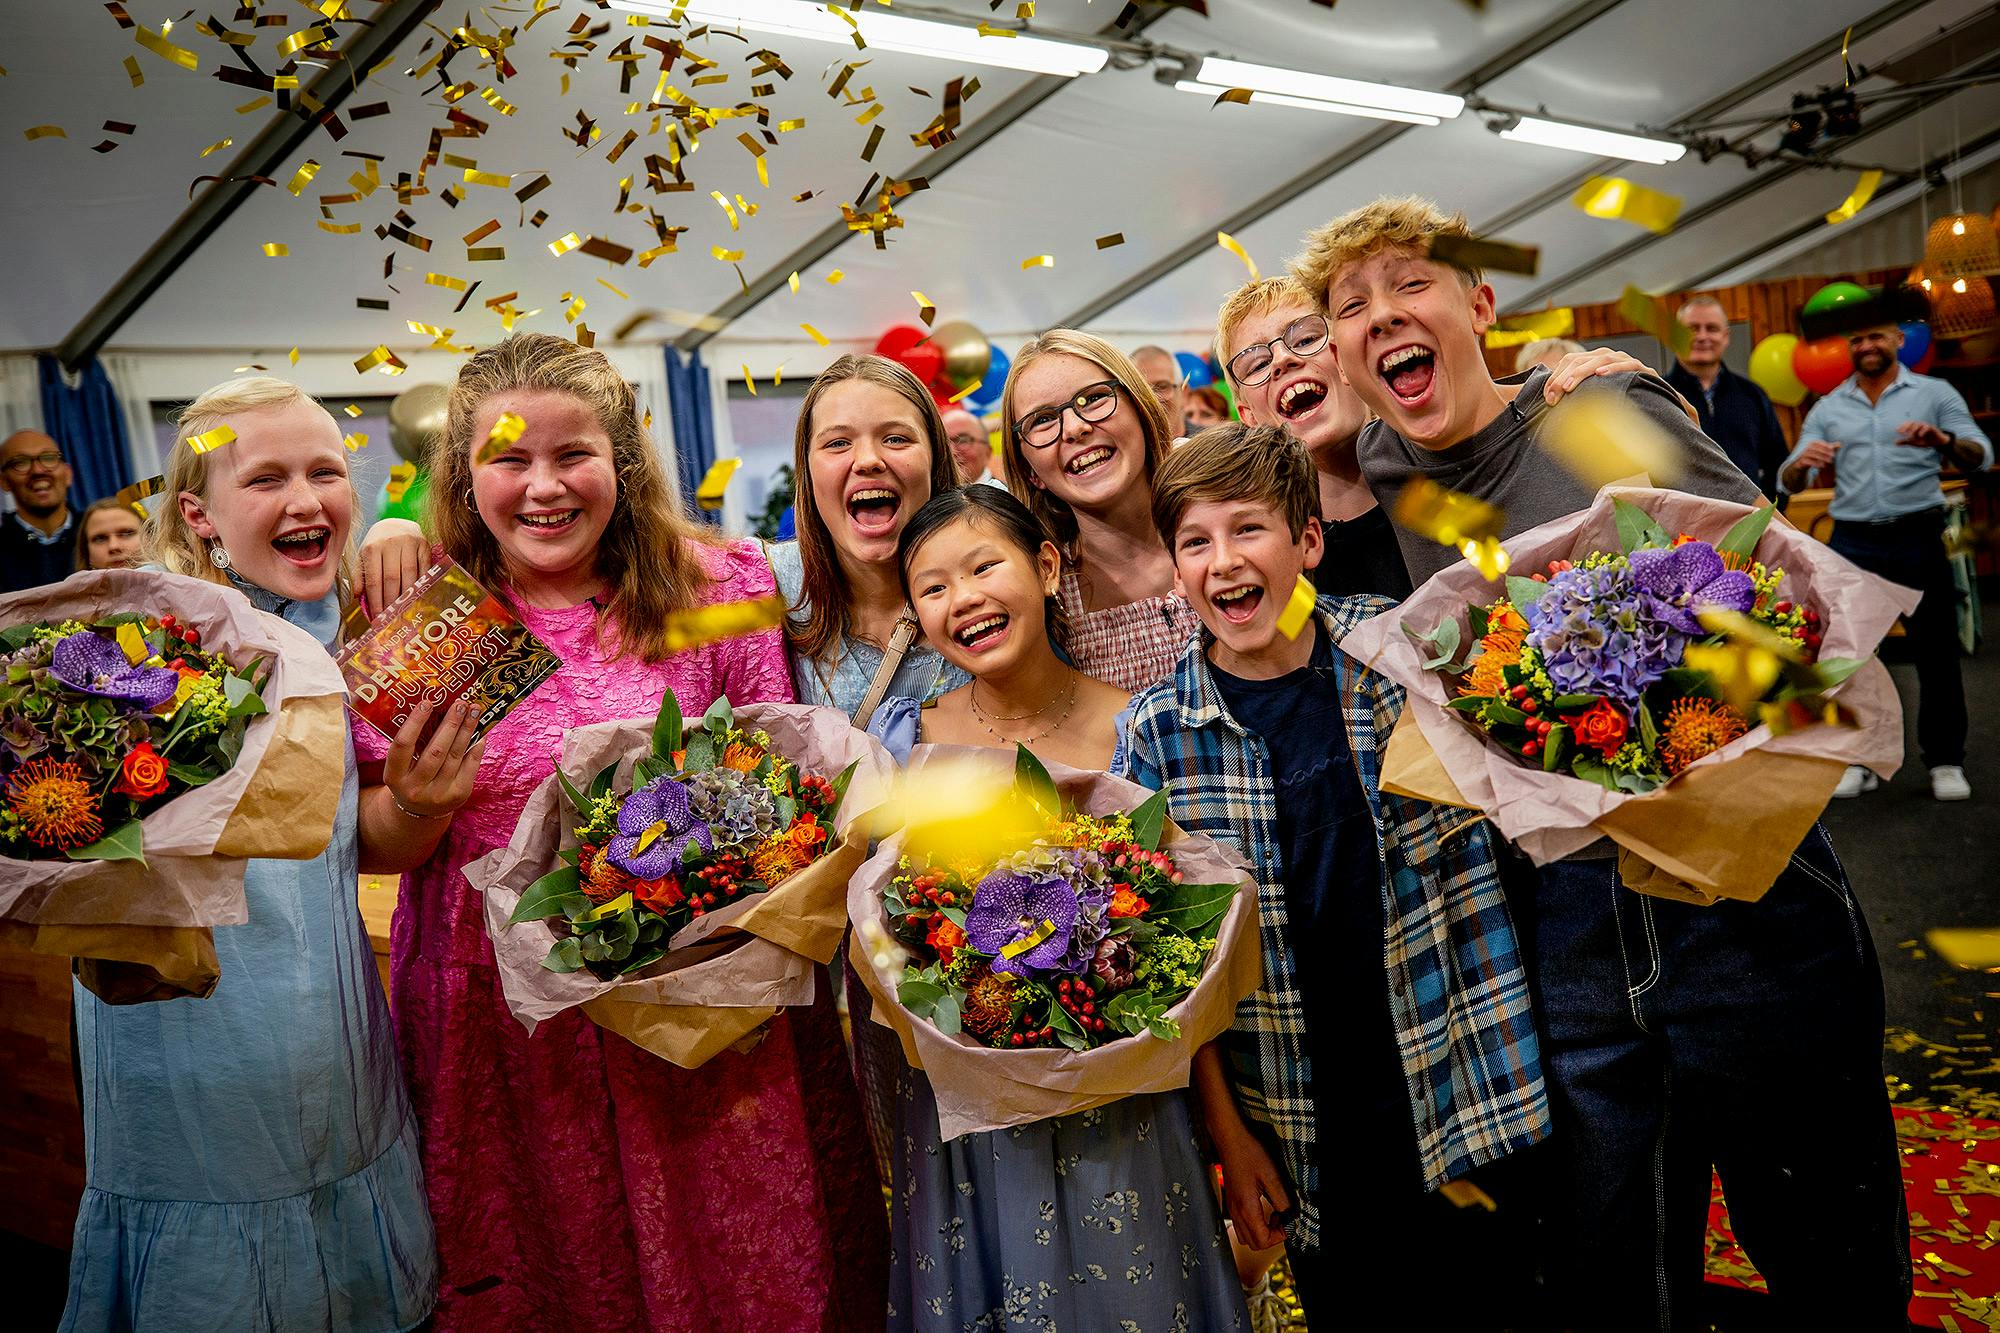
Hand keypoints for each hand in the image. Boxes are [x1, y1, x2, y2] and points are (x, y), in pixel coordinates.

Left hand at [358, 519, 428, 617]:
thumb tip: (358, 596)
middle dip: (392, 601)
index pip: (374, 580)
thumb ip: (360, 575)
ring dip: (408, 595)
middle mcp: (390, 543)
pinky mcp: (424, 544)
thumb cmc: (377, 544)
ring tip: (405, 609)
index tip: (378, 617)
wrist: (395, 524)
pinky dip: (422, 583)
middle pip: (392, 579)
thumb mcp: (363, 556)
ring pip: (410, 574)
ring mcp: (409, 542)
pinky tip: (419, 595)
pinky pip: (424, 568)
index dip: (376, 601)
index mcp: (372, 548)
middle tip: (393, 617)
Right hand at [383, 697, 484, 820]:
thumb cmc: (411, 778)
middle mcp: (415, 788)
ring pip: (455, 756)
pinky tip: (480, 731)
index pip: (402, 746)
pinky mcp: (459, 795)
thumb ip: (413, 743)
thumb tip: (435, 707)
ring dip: (466, 730)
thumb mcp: (402, 766)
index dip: (414, 722)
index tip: (427, 702)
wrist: (420, 813)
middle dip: (450, 724)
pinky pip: (470, 765)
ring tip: (473, 711)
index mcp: (394, 777)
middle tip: (460, 703)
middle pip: (435, 751)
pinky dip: (476, 746)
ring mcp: (439, 794)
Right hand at [1213, 1127, 1291, 1250]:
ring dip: (1262, 1232)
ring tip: (1274, 1214)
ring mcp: (1231, 1208)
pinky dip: (1254, 1224)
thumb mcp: (1272, 1176)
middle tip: (1282, 1219)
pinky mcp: (1231, 1202)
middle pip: (1254, 1243)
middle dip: (1271, 1237)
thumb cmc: (1249, 1153)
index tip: (1288, 1222)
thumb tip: (1291, 1216)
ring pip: (1246, 1237)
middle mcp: (1236, 1212)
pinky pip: (1241, 1225)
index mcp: (1247, 1208)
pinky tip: (1263, 1208)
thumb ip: (1282, 1200)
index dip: (1279, 1237)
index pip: (1263, 1241)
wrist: (1229, 1139)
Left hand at [1542, 348, 1651, 404]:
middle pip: (1580, 359)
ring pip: (1600, 359)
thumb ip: (1576, 396)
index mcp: (1594, 360)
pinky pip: (1627, 364)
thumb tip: (1551, 405)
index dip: (1555, 377)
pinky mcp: (1641, 368)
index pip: (1569, 361)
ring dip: (1582, 372)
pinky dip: (1613, 368)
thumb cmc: (1621, 398)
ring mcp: (1624, 360)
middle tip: (1553, 396)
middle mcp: (1608, 356)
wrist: (1656, 400)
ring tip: (1568, 386)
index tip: (1547, 397)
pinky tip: (1601, 374)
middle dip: (1563, 377)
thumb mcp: (1595, 395)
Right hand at [1796, 439, 1839, 470]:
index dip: (1825, 445)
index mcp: (1811, 444)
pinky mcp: (1801, 462)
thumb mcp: (1822, 451)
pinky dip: (1815, 463)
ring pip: (1812, 455)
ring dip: (1821, 458)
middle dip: (1825, 452)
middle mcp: (1806, 448)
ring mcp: (1803, 455)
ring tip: (1829, 461)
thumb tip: (1840, 444)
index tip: (1832, 448)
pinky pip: (1807, 461)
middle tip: (1833, 456)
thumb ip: (1830, 448)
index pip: (1818, 443)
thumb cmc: (1814, 456)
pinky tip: (1822, 466)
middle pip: (1816, 448)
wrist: (1802, 464)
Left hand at [1896, 420, 1947, 449]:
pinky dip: (1922, 430)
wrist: (1937, 442)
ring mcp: (1926, 426)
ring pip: (1919, 424)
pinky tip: (1919, 435)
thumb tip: (1895, 443)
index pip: (1908, 424)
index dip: (1902, 426)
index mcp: (1915, 427)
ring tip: (1910, 436)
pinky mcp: (1932, 428)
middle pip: (1913, 423)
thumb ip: (1906, 441)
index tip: (1897, 431)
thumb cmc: (1925, 440)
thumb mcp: (1914, 442)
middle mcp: (1920, 425)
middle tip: (1902, 433)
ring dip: (1914, 429)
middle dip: (1907, 427)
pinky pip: (1927, 427)